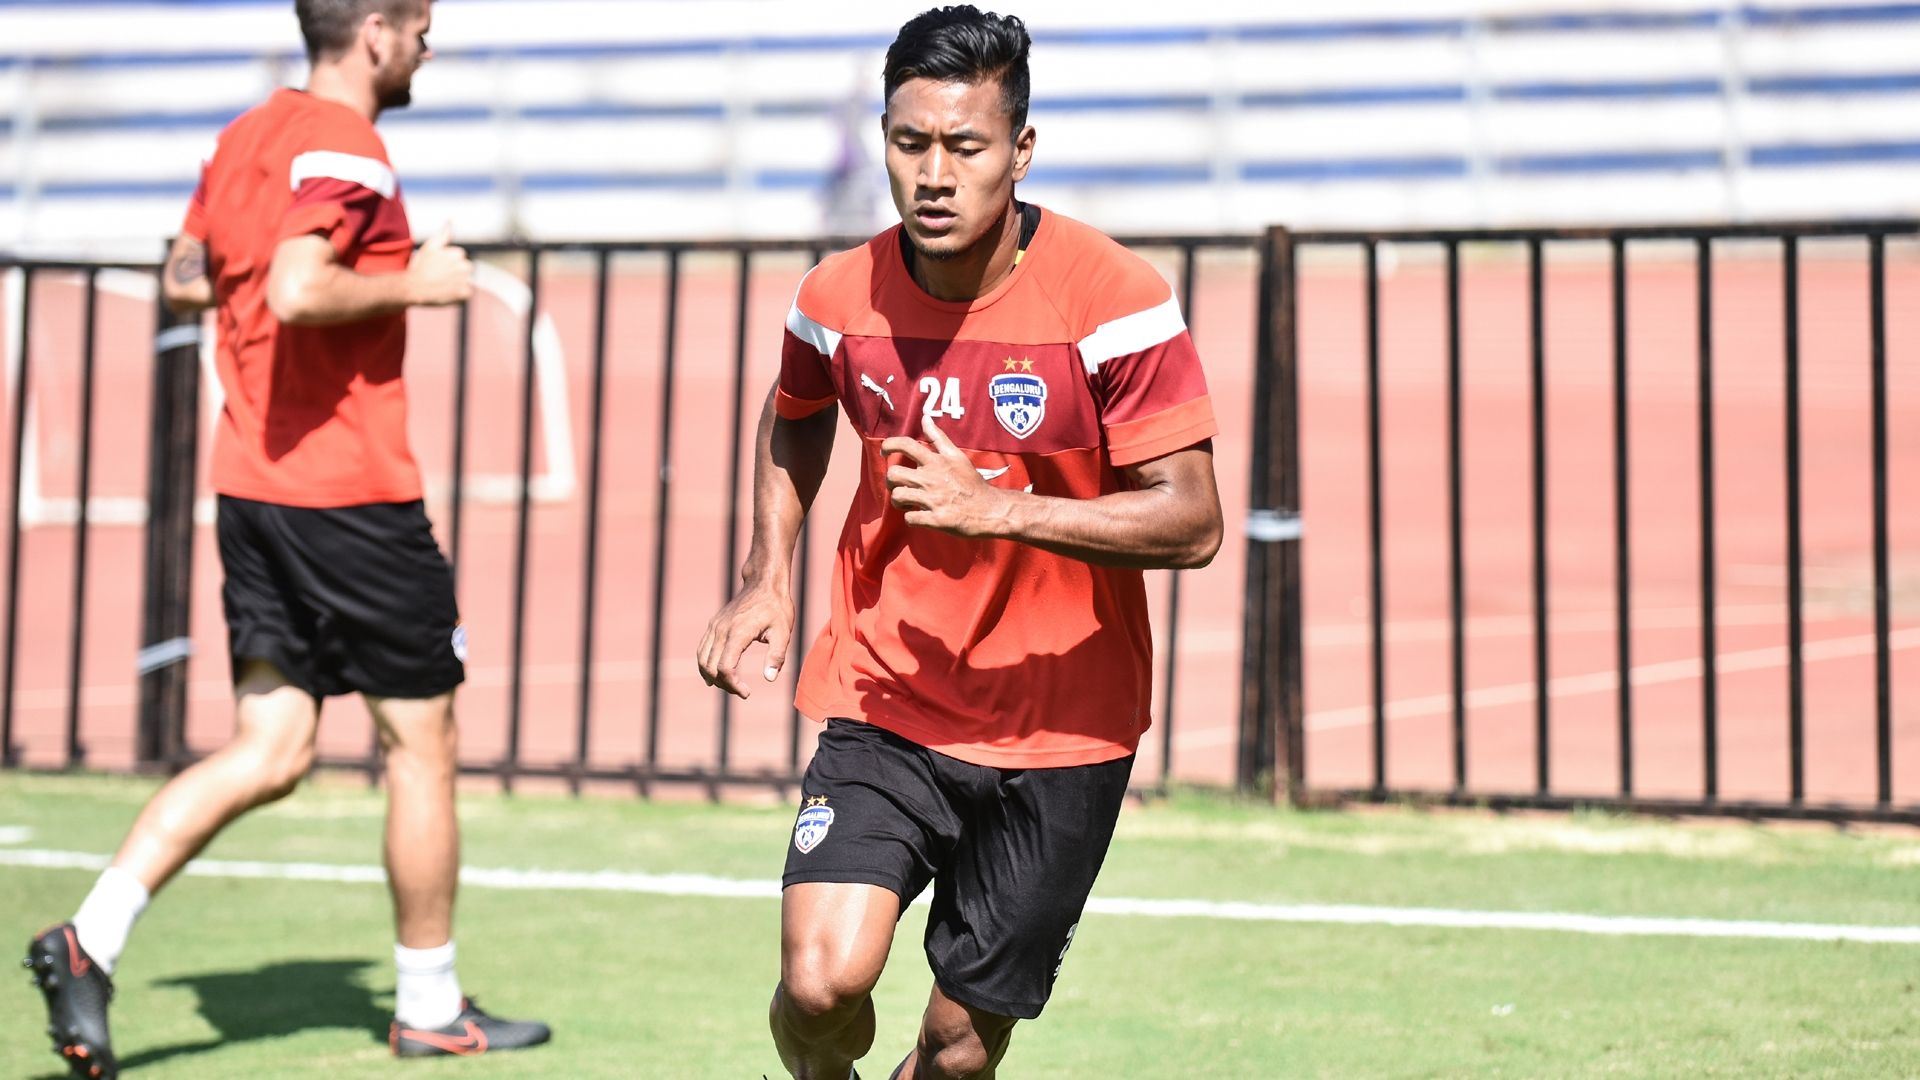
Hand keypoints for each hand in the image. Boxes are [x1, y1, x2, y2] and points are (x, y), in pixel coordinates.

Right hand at [407, 223, 472, 306]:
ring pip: (466, 281)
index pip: (460, 257)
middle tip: (440, 277)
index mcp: (459, 254)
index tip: (438, 268)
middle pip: (466, 269)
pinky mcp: (465, 294)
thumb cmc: (420, 267)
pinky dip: (459, 295)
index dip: (448, 263)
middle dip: (456, 272)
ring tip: (442, 285)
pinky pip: (466, 294)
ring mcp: (466, 281)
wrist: (414, 288)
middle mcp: (465, 266)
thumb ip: (443, 234)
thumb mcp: (430, 247)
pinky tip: (446, 293)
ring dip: (458, 284)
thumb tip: (451, 220)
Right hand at [696, 581, 794, 699]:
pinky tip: (713, 676)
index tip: (747, 693)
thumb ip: (776, 656)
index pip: (725, 668)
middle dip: (724, 684)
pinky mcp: (714, 625)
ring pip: (702, 659)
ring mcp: (715, 627)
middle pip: (711, 667)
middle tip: (741, 691)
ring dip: (712, 677)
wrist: (764, 583)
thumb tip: (769, 678)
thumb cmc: (776, 608)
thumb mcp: (783, 632)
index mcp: (738, 633)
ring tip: (730, 685)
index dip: (733, 685)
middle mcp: (721, 630)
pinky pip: (702, 649)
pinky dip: (705, 665)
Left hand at [879, 415, 1008, 537]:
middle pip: (893, 474)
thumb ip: (938, 438)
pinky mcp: (936, 519)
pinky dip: (911, 518)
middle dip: (891, 480)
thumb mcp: (957, 456)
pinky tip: (919, 515)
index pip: (906, 445)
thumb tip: (925, 418)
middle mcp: (932, 478)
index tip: (885, 451)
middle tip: (899, 484)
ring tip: (907, 502)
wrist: (990, 510)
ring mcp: (933, 499)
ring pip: (898, 497)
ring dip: (898, 501)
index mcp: (936, 462)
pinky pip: (910, 518)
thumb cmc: (972, 483)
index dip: (889, 445)